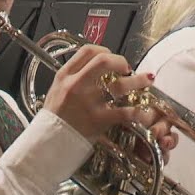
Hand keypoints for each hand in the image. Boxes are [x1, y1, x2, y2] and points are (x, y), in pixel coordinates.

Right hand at [42, 45, 177, 155]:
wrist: (48, 144)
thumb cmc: (54, 119)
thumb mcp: (56, 91)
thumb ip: (73, 77)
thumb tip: (94, 68)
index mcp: (65, 75)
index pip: (88, 51)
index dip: (105, 51)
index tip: (113, 58)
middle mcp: (76, 85)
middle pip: (104, 61)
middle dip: (121, 61)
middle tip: (128, 68)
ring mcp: (88, 102)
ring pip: (120, 85)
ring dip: (138, 82)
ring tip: (147, 81)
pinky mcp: (98, 120)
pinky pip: (125, 112)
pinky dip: (138, 112)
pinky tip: (144, 112)